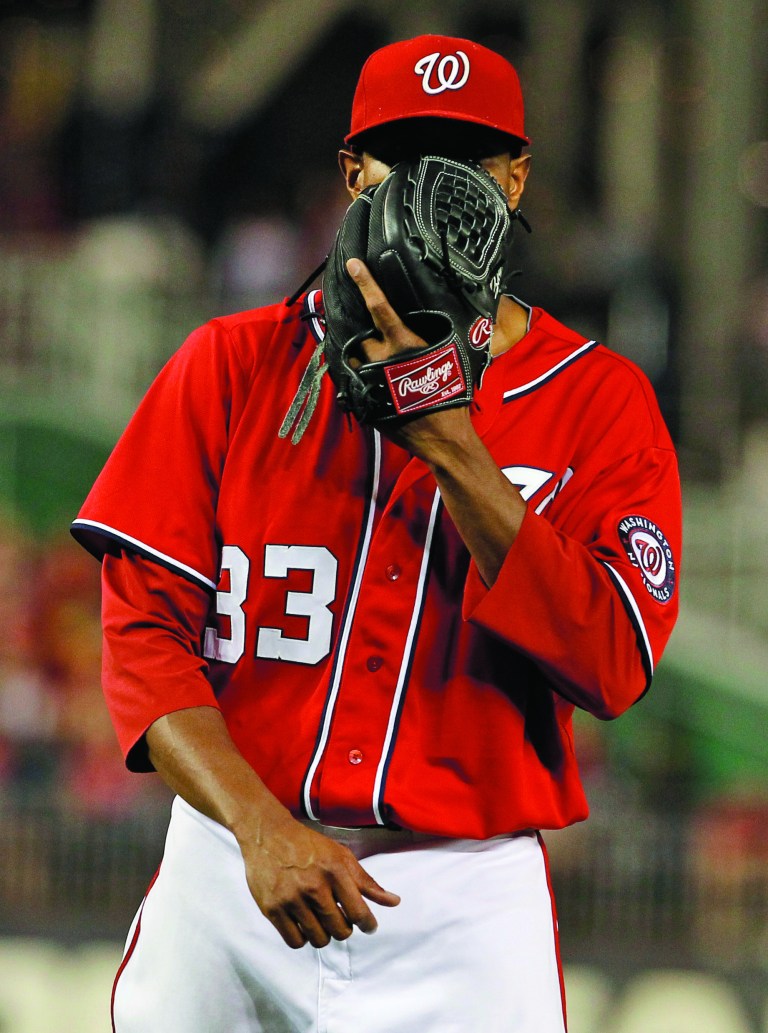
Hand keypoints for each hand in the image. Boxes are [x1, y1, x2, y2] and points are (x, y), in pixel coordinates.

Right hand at [240, 812, 399, 949]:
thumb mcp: (341, 856)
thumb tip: (394, 902)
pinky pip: (295, 942)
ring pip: (318, 939)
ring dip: (325, 935)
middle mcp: (314, 886)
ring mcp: (291, 899)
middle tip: (340, 918)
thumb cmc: (309, 845)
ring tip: (321, 920)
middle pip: (340, 930)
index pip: (358, 912)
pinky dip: (304, 938)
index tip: (368, 927)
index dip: (368, 925)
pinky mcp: (272, 909)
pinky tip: (304, 924)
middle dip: (344, 928)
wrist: (269, 835)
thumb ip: (367, 882)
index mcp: (334, 871)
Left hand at [345, 258, 474, 458]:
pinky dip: (356, 378)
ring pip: (352, 358)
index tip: (352, 265)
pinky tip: (367, 382)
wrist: (441, 437)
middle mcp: (381, 358)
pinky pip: (351, 382)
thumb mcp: (447, 360)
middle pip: (360, 335)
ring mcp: (369, 380)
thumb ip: (430, 342)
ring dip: (358, 356)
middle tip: (371, 337)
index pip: (379, 307)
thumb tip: (431, 328)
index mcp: (403, 343)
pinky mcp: (364, 400)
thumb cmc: (451, 396)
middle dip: (363, 334)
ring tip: (370, 362)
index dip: (366, 283)